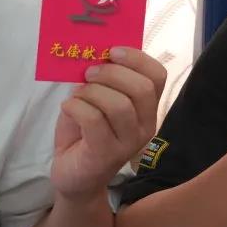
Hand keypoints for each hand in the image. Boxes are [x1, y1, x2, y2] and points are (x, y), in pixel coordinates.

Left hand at [51, 47, 167, 201]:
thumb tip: (95, 52)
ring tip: (77, 95)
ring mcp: (128, 143)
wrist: (73, 175)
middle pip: (141, 89)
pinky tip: (68, 108)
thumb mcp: (97, 100)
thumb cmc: (85, 133)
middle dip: (112, 73)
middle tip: (89, 72)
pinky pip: (94, 120)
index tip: (112, 51)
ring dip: (92, 92)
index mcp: (146, 108)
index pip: (158, 77)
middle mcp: (145, 126)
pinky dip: (76, 107)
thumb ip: (103, 79)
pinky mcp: (105, 155)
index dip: (137, 58)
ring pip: (119, 105)